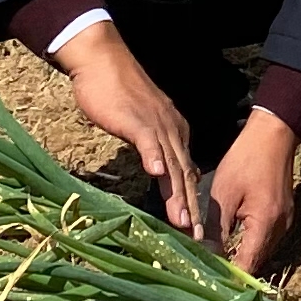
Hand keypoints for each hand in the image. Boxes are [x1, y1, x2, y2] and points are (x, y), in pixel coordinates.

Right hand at [50, 23, 206, 233]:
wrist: (102, 60)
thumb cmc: (117, 94)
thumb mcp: (140, 125)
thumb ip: (151, 147)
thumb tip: (156, 171)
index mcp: (174, 133)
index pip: (187, 174)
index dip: (192, 203)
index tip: (196, 232)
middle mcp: (172, 130)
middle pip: (185, 174)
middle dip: (192, 209)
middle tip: (198, 240)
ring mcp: (155, 124)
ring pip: (171, 164)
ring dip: (177, 194)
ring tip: (183, 223)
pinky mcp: (136, 119)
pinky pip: (148, 141)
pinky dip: (153, 158)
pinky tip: (156, 175)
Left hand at [205, 109, 300, 271]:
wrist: (274, 134)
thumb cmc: (246, 159)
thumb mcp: (223, 194)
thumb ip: (215, 229)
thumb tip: (204, 255)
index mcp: (265, 224)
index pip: (248, 264)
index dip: (230, 278)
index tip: (210, 285)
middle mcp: (280, 228)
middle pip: (256, 261)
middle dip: (234, 271)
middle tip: (208, 275)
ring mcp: (285, 222)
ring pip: (262, 252)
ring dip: (242, 258)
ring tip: (217, 263)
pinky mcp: (284, 215)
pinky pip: (266, 240)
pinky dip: (250, 245)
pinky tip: (233, 244)